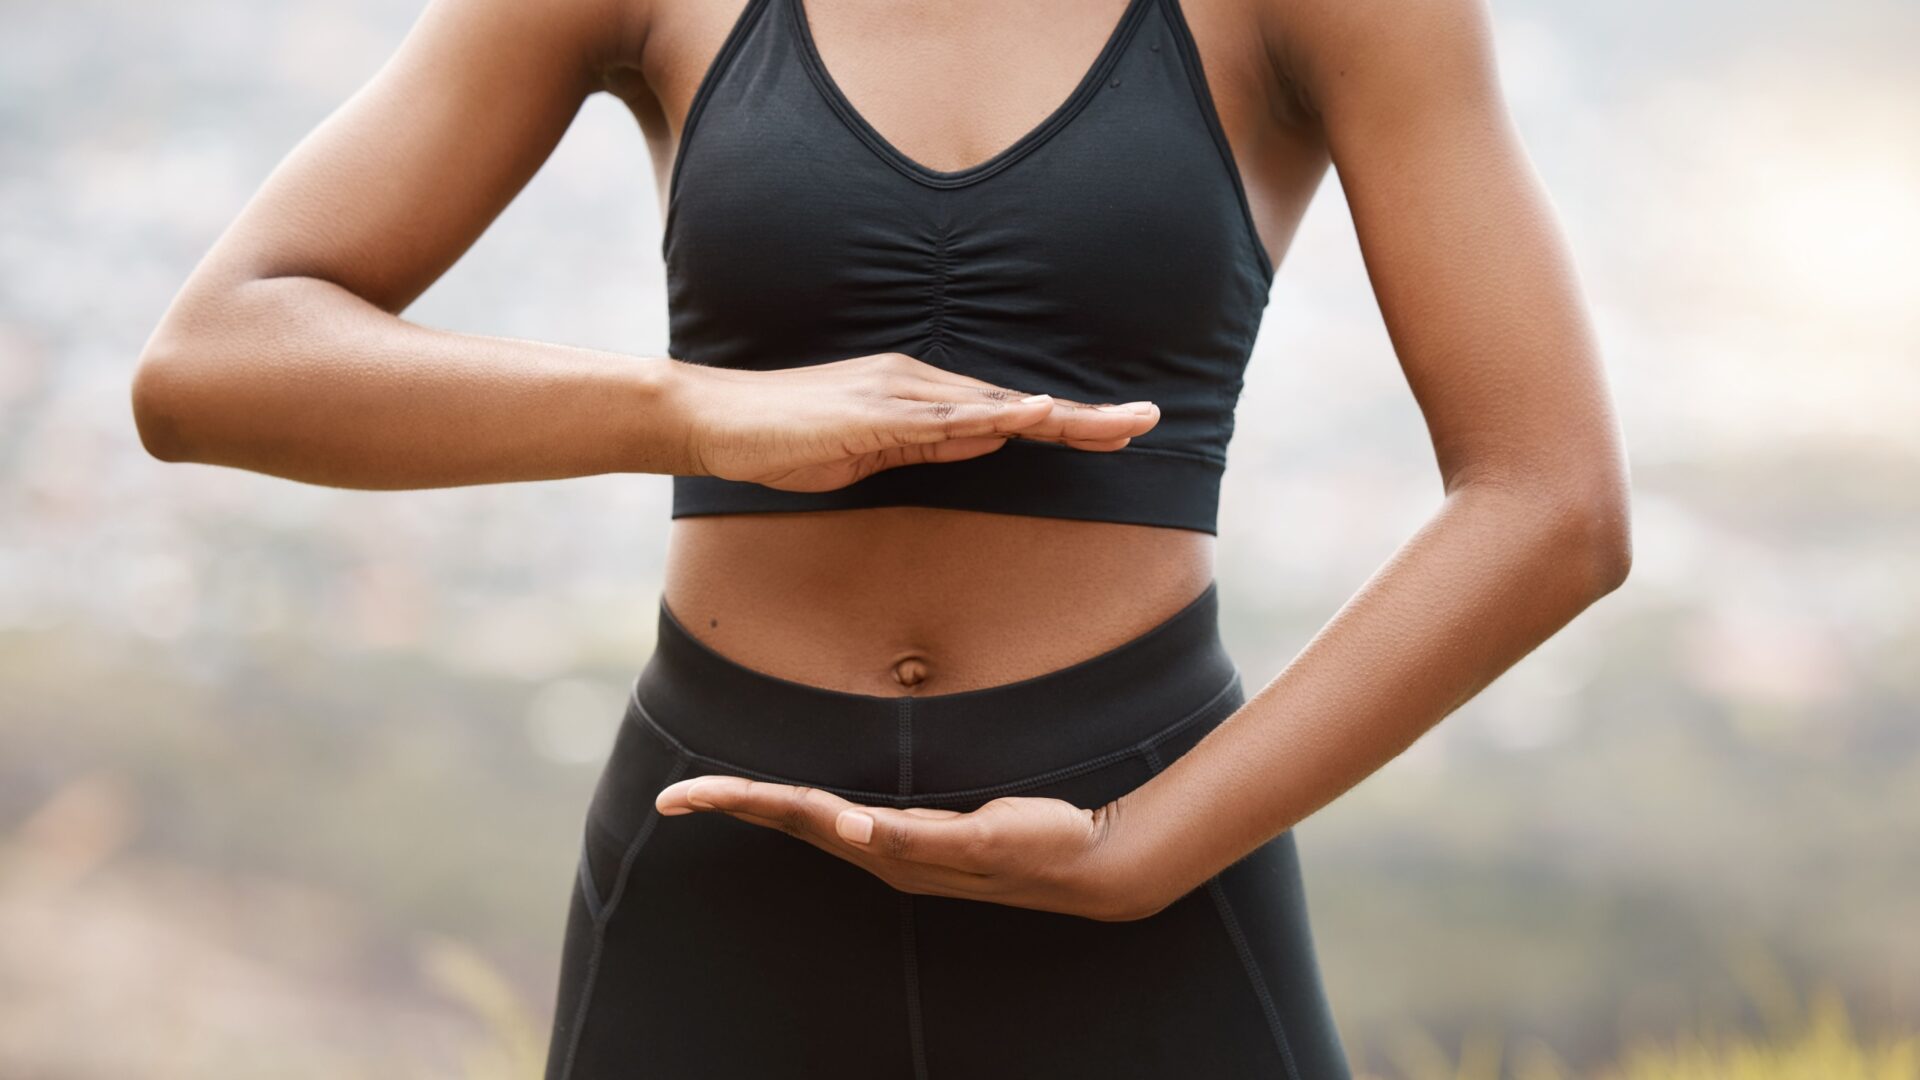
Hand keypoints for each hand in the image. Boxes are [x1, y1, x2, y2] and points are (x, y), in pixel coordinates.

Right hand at [654, 775, 1174, 920]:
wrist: (1091, 861)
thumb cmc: (1028, 836)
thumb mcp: (960, 825)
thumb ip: (912, 823)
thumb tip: (850, 817)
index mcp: (881, 840)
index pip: (794, 812)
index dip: (736, 802)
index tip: (680, 795)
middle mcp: (889, 852)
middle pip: (797, 819)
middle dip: (735, 807)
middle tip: (676, 797)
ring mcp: (923, 855)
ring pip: (837, 828)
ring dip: (784, 812)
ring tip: (731, 797)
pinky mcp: (965, 849)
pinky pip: (905, 840)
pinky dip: (868, 832)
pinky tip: (840, 820)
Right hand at [673, 352, 1160, 492]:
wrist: (716, 420)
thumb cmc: (788, 441)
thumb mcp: (873, 453)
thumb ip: (930, 446)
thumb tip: (990, 440)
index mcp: (923, 396)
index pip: (1010, 412)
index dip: (1070, 422)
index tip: (1123, 430)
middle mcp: (919, 384)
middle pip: (1017, 404)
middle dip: (1087, 416)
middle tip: (1151, 421)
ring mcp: (896, 396)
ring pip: (993, 406)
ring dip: (1058, 416)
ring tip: (1117, 424)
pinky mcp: (869, 415)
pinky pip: (940, 419)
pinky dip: (990, 417)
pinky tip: (1032, 414)